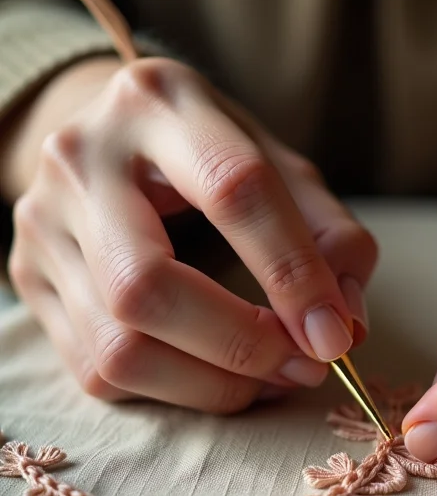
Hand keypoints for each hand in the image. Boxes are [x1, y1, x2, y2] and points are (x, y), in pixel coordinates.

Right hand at [3, 56, 376, 411]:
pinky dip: (175, 391)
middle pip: (147, 286)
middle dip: (241, 345)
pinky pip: (99, 371)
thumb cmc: (212, 158)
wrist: (114, 144)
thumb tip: (346, 324)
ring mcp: (43, 225)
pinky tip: (218, 375)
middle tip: (302, 365)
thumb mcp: (282, 170)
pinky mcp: (31, 281)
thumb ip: (331, 236)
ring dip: (212, 384)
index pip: (233, 189)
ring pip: (118, 346)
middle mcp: (82, 158)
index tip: (334, 335)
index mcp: (160, 104)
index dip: (292, 272)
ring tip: (269, 376)